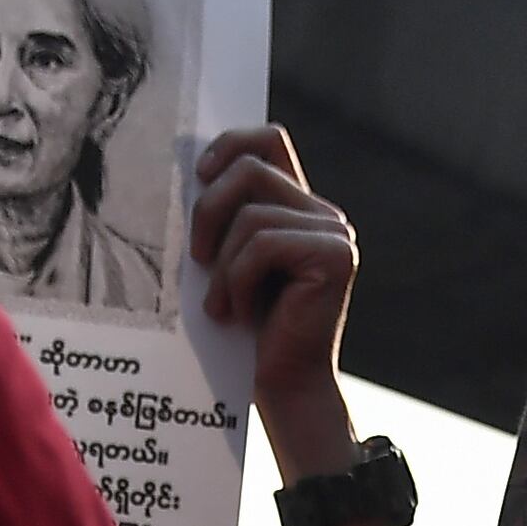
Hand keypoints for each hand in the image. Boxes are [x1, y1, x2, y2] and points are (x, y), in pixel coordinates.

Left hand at [191, 125, 363, 438]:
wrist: (283, 386)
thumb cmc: (247, 327)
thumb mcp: (230, 259)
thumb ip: (226, 215)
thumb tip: (191, 173)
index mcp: (300, 207)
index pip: (270, 139)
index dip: (231, 144)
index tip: (199, 175)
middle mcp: (324, 214)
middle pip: (251, 170)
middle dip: (209, 211)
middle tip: (197, 259)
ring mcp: (335, 234)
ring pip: (252, 215)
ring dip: (224, 265)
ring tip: (222, 304)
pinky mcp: (335, 256)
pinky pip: (263, 245)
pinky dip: (238, 281)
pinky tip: (239, 314)